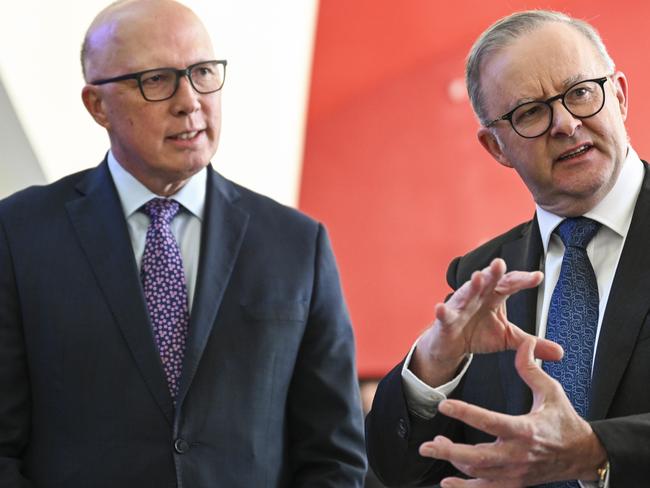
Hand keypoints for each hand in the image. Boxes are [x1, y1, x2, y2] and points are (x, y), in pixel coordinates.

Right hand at [411, 258, 561, 386]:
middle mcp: (478, 296)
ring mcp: (460, 307)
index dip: (522, 280)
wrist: (452, 345)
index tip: (537, 277)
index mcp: (494, 296)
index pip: (510, 284)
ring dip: (471, 285)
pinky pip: (444, 315)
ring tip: (478, 278)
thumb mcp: (508, 338)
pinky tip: (441, 308)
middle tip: (500, 264)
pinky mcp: (446, 320)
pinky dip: (442, 311)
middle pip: (487, 282)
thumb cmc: (478, 333)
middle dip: (493, 272)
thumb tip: (560, 352)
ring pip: (466, 293)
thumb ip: (531, 343)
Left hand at [418, 338, 607, 486]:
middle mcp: (518, 455)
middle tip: (427, 444)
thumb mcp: (551, 391)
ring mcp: (516, 473)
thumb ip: (531, 369)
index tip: (443, 405)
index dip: (465, 413)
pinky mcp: (515, 483)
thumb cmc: (565, 422)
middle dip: (449, 452)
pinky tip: (446, 482)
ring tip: (434, 448)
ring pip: (478, 474)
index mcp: (526, 430)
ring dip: (453, 463)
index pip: (490, 422)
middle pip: (478, 457)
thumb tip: (523, 343)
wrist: (583, 455)